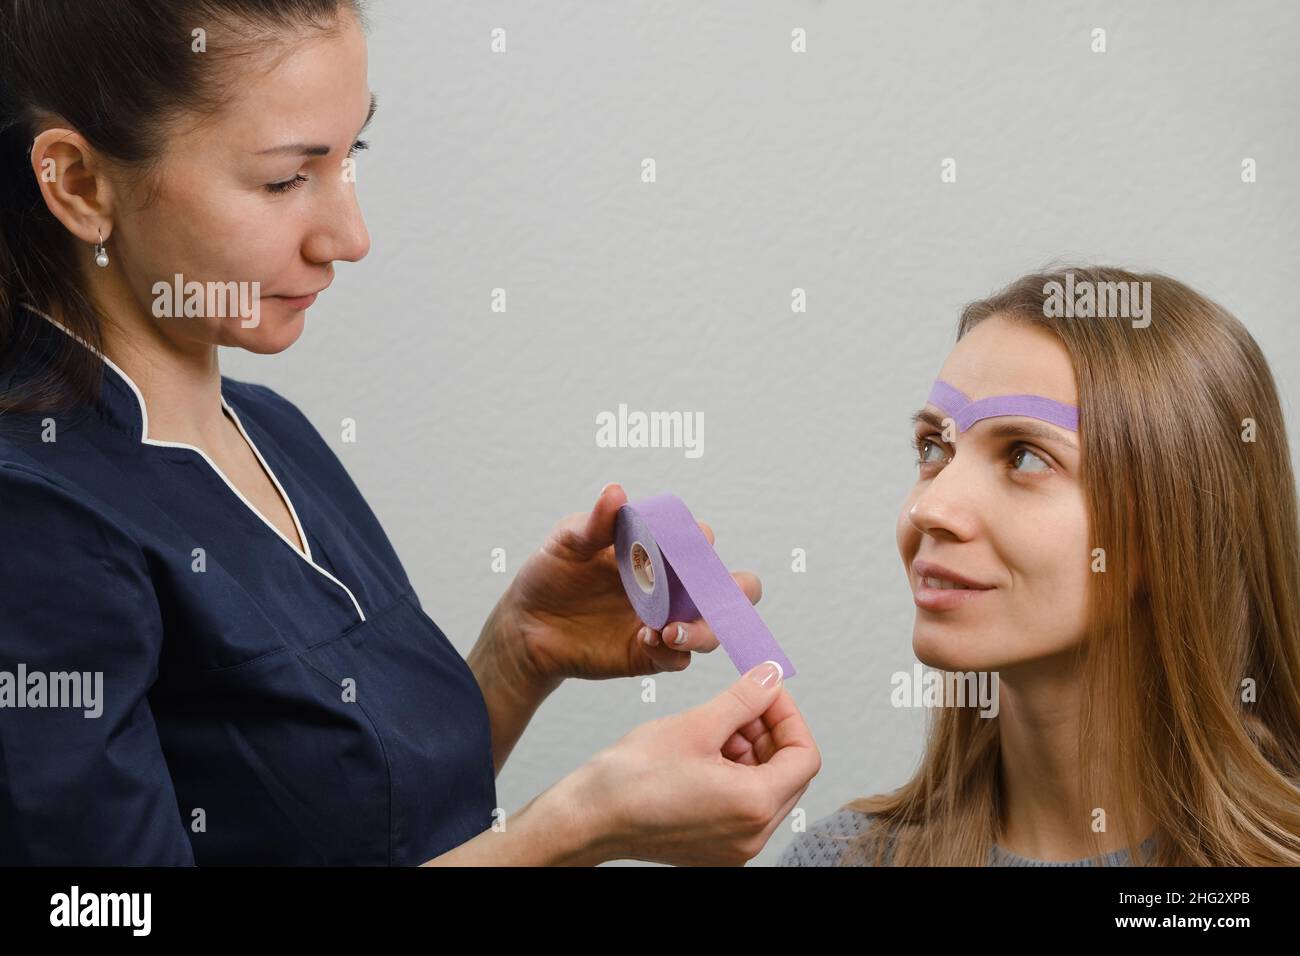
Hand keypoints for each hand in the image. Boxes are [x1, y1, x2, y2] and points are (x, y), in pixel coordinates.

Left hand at [501, 482, 762, 686]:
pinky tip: (648, 639)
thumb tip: (616, 492)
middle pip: (730, 589)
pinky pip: (679, 658)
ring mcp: (665, 621)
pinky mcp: (650, 655)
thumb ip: (596, 523)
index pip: (700, 543)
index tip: (692, 542)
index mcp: (659, 552)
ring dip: (703, 629)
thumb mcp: (568, 542)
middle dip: (737, 590)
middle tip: (712, 592)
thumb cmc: (551, 573)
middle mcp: (671, 587)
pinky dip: (672, 651)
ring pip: (712, 628)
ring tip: (670, 629)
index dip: (702, 541)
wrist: (526, 624)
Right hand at [559, 661, 820, 865]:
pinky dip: (734, 773)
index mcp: (754, 806)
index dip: (788, 716)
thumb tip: (770, 678)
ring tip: (714, 727)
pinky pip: (744, 805)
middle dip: (769, 732)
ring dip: (750, 750)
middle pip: (789, 774)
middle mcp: (752, 836)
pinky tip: (704, 751)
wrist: (586, 818)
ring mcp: (735, 848)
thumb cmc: (629, 778)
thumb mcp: (695, 725)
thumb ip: (743, 699)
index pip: (804, 755)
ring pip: (766, 788)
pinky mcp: (716, 848)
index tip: (766, 692)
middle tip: (740, 703)